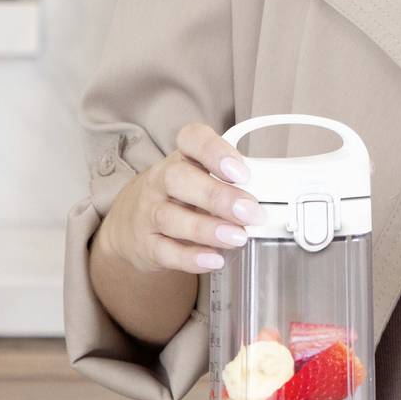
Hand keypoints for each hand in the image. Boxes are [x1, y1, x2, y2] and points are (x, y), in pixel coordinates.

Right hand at [100, 120, 259, 276]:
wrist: (132, 224)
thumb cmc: (180, 196)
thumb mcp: (201, 178)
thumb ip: (232, 183)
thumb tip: (268, 196)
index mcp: (182, 158)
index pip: (191, 139)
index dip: (215, 151)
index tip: (241, 171)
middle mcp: (160, 181)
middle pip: (178, 179)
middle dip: (217, 195)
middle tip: (250, 212)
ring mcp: (149, 213)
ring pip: (170, 216)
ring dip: (207, 228)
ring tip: (238, 237)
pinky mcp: (146, 245)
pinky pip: (165, 251)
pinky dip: (190, 257)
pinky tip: (214, 259)